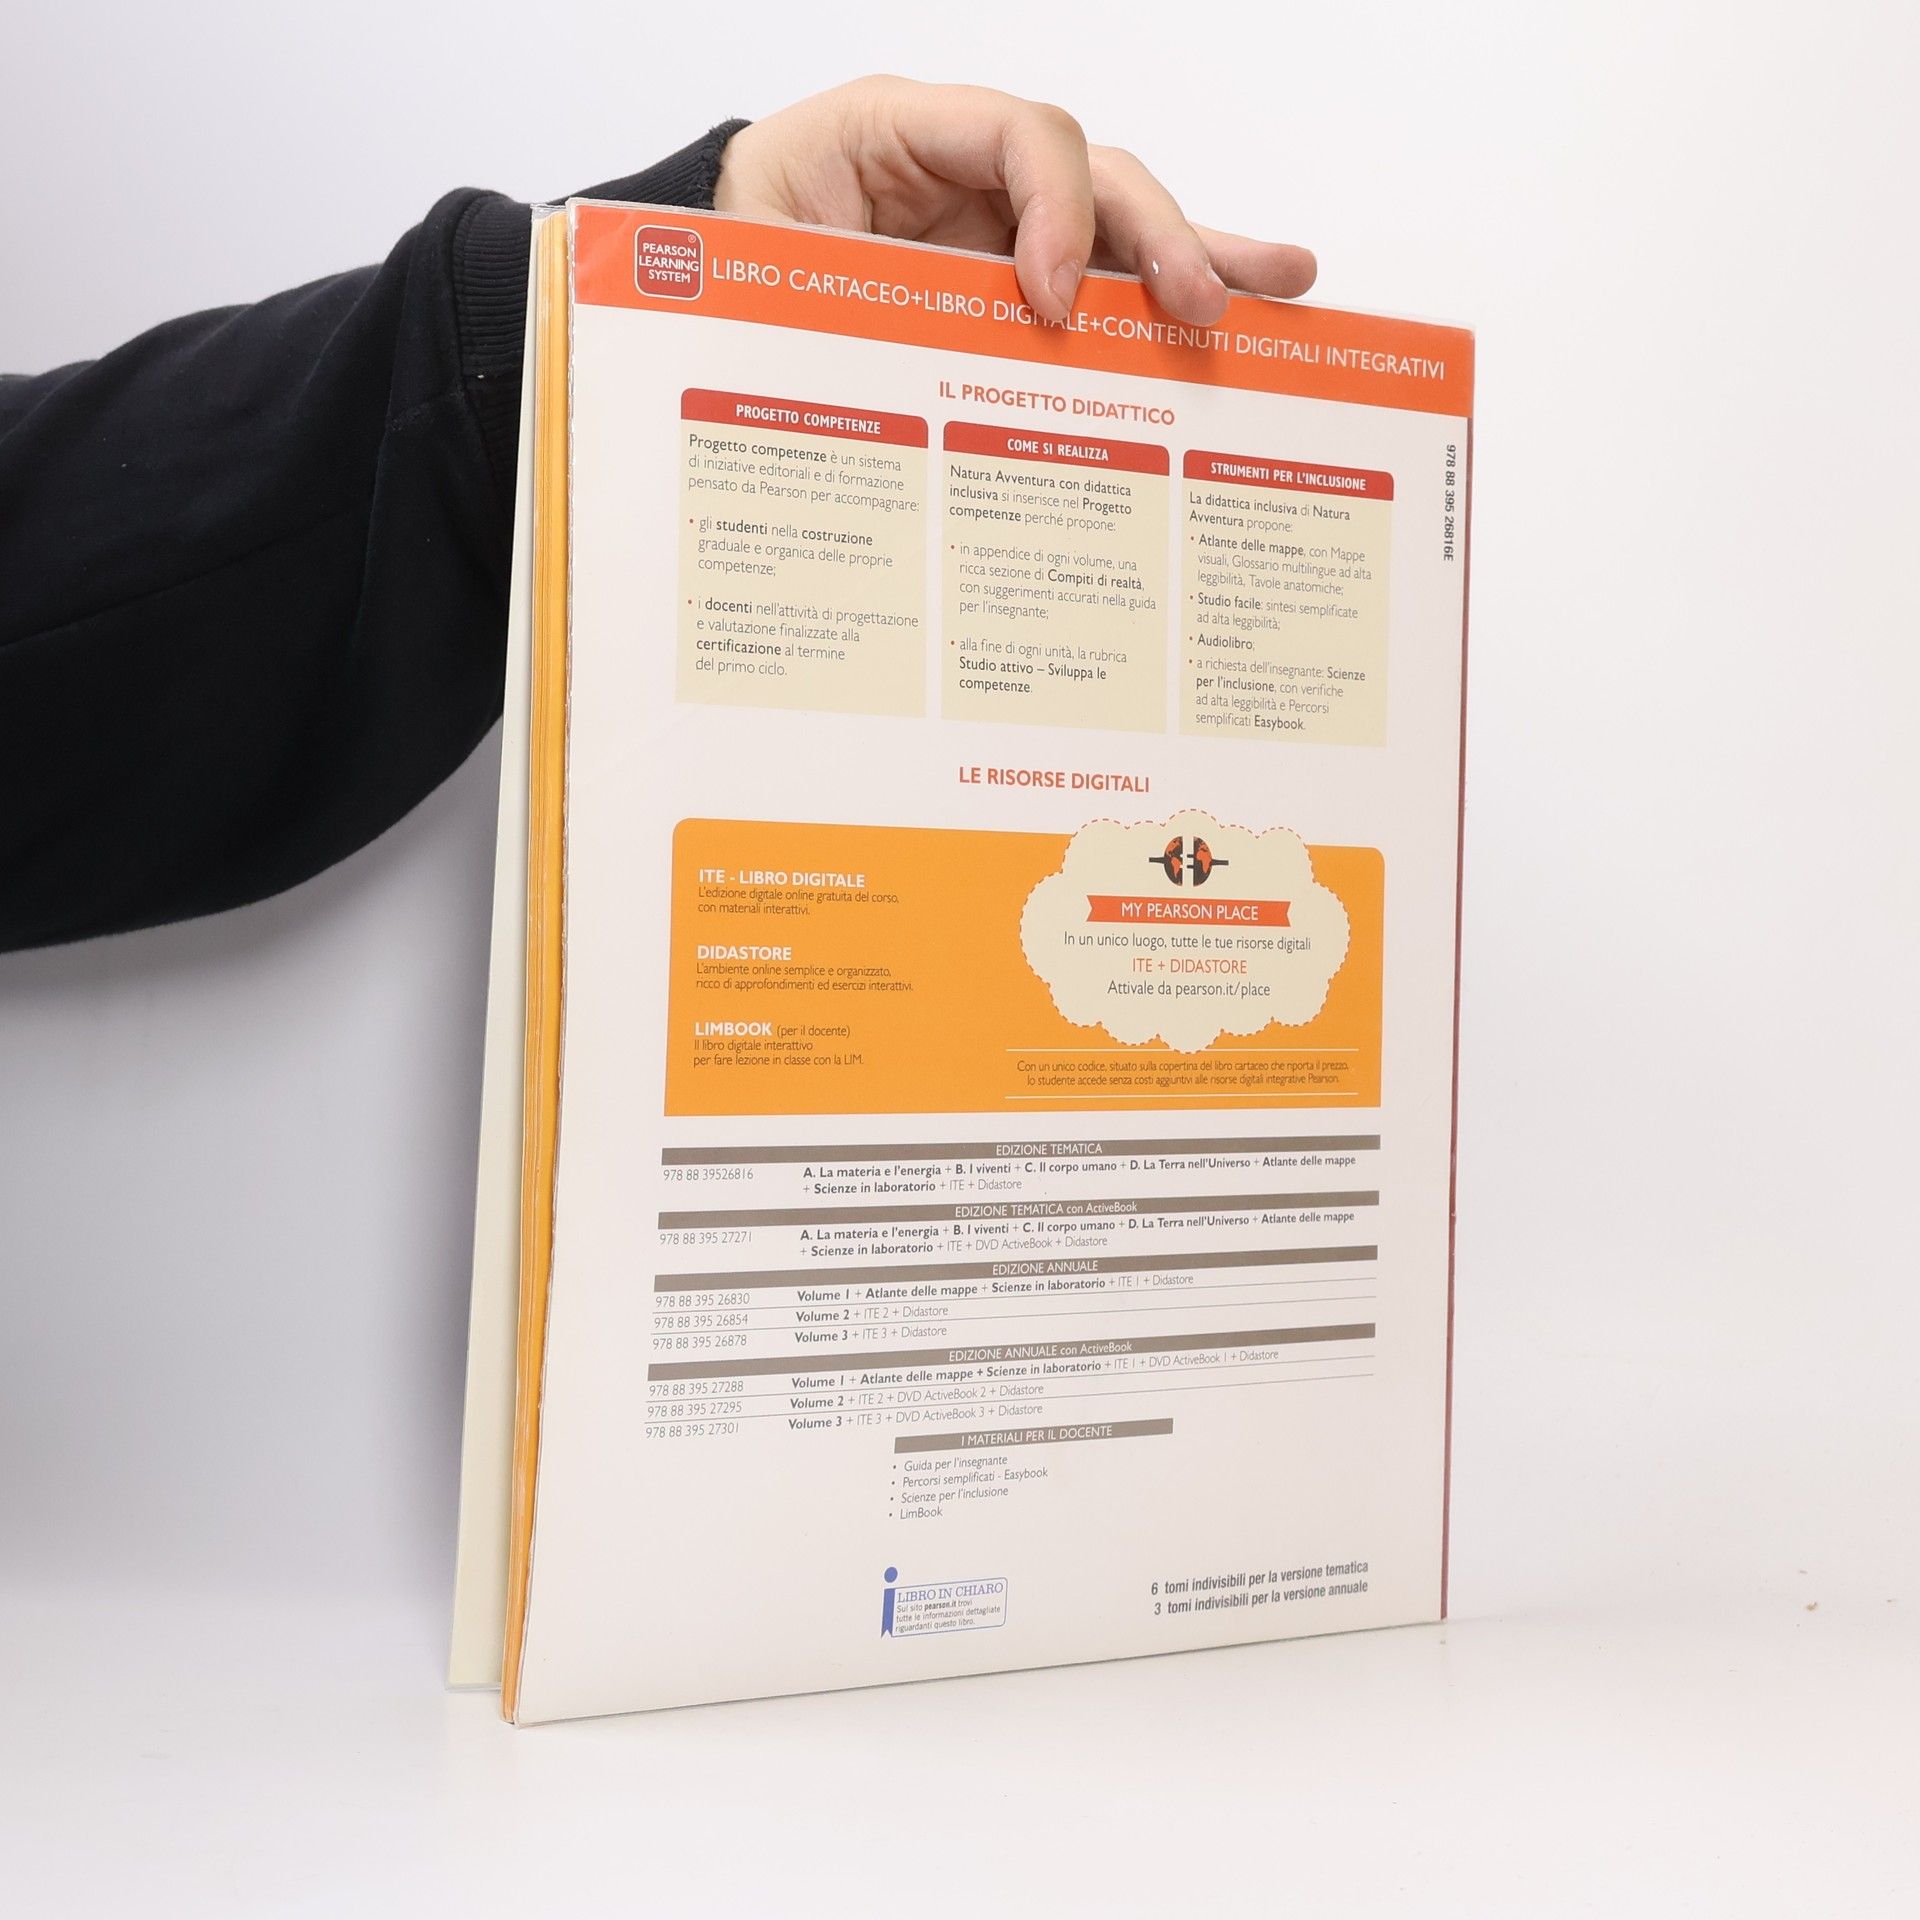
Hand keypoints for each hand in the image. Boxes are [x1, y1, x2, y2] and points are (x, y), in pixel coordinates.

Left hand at [713, 76, 1316, 326]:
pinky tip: (1243, 306)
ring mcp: (997, 222)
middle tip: (1201, 302)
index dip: (1054, 206)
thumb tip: (897, 348)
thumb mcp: (756, 260)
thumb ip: (825, 283)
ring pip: (1118, 222)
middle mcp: (963, 167)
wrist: (700, 281)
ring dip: (1200, 256)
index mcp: (893, 131)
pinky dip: (1162, 298)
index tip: (1053, 300)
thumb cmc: (728, 253)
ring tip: (1282, 286)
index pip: (1013, 134)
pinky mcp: (1012, 279)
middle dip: (1157, 236)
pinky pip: (1099, 281)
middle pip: (1093, 174)